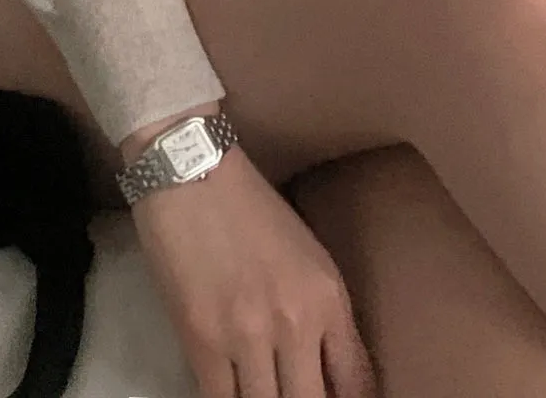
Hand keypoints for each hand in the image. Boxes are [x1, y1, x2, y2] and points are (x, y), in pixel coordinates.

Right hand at [129, 145, 376, 397]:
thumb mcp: (307, 255)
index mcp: (327, 297)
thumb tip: (327, 370)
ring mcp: (247, 335)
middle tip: (293, 391)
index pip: (354, 383)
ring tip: (261, 387)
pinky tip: (230, 388)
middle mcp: (296, 322)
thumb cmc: (249, 207)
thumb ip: (322, 314)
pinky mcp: (201, 340)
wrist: (191, 171)